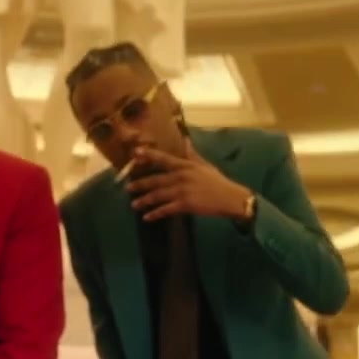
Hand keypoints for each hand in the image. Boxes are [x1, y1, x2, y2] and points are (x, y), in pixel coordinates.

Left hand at [126, 146, 253, 223]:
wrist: (230, 198)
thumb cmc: (217, 182)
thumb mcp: (204, 165)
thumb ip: (192, 154)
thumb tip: (186, 141)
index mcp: (185, 166)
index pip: (163, 159)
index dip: (148, 156)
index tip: (135, 154)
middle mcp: (181, 176)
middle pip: (155, 180)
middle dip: (140, 184)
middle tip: (128, 188)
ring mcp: (182, 191)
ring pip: (158, 195)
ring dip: (144, 201)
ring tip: (134, 204)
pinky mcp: (185, 204)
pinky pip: (166, 209)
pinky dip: (155, 214)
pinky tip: (147, 217)